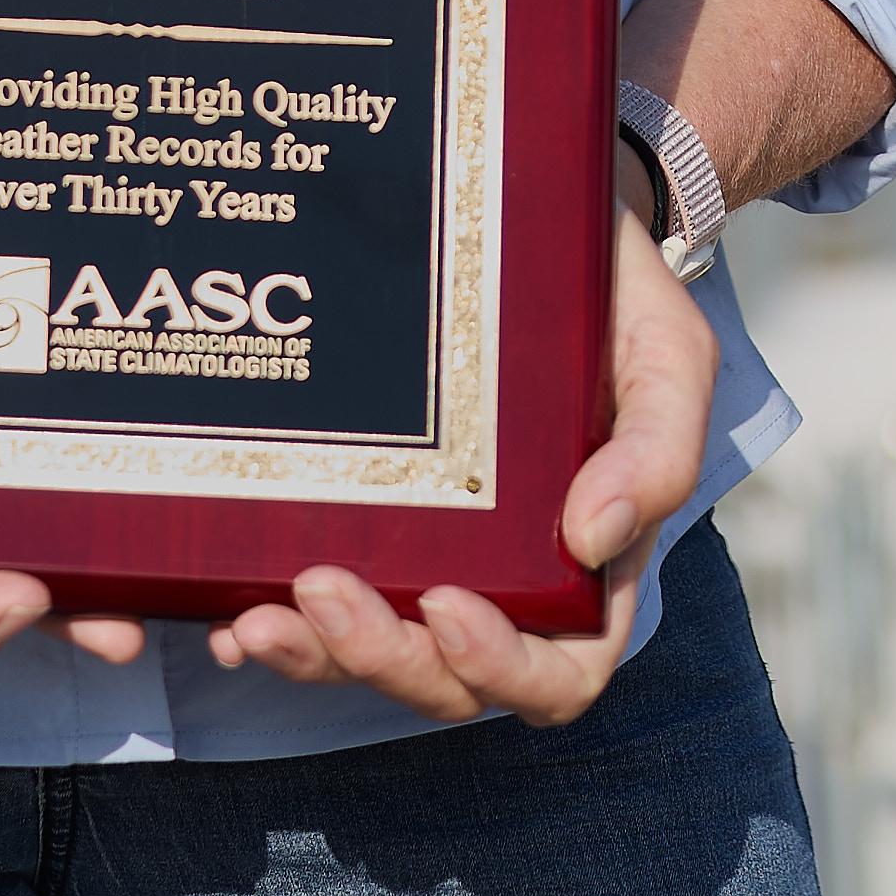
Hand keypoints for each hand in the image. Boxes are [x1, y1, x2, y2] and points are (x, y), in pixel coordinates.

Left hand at [201, 183, 714, 725]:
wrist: (543, 214)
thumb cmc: (616, 298)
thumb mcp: (669, 359)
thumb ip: (660, 448)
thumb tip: (595, 539)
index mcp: (588, 568)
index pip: (557, 671)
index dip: (501, 666)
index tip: (450, 605)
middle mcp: (505, 581)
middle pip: (446, 681)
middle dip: (381, 657)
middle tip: (321, 592)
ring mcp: (428, 557)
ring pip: (371, 656)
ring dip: (314, 654)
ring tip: (253, 619)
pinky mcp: (363, 518)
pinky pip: (318, 603)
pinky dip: (276, 623)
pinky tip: (226, 607)